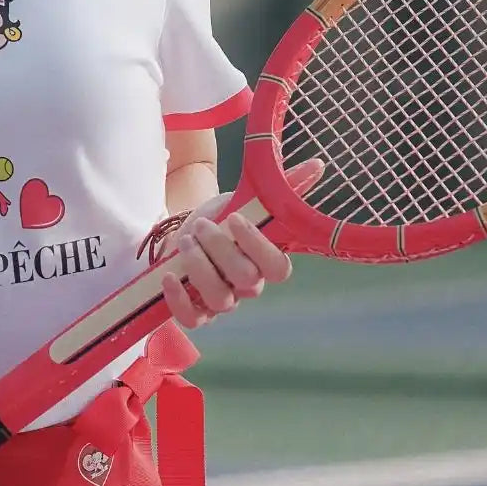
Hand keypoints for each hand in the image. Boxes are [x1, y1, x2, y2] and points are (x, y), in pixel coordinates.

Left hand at [159, 159, 323, 330]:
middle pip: (246, 280)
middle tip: (202, 225)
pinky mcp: (196, 309)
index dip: (257, 246)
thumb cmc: (223, 217)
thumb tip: (316, 166)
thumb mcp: (248, 199)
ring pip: (220, 300)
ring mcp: (223, 300)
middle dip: (221, 250)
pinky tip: (170, 276)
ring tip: (186, 240)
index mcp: (266, 261)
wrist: (189, 230)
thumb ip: (282, 186)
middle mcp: (248, 286)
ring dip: (199, 267)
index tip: (234, 218)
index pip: (278, 268)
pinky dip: (179, 300)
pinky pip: (192, 319)